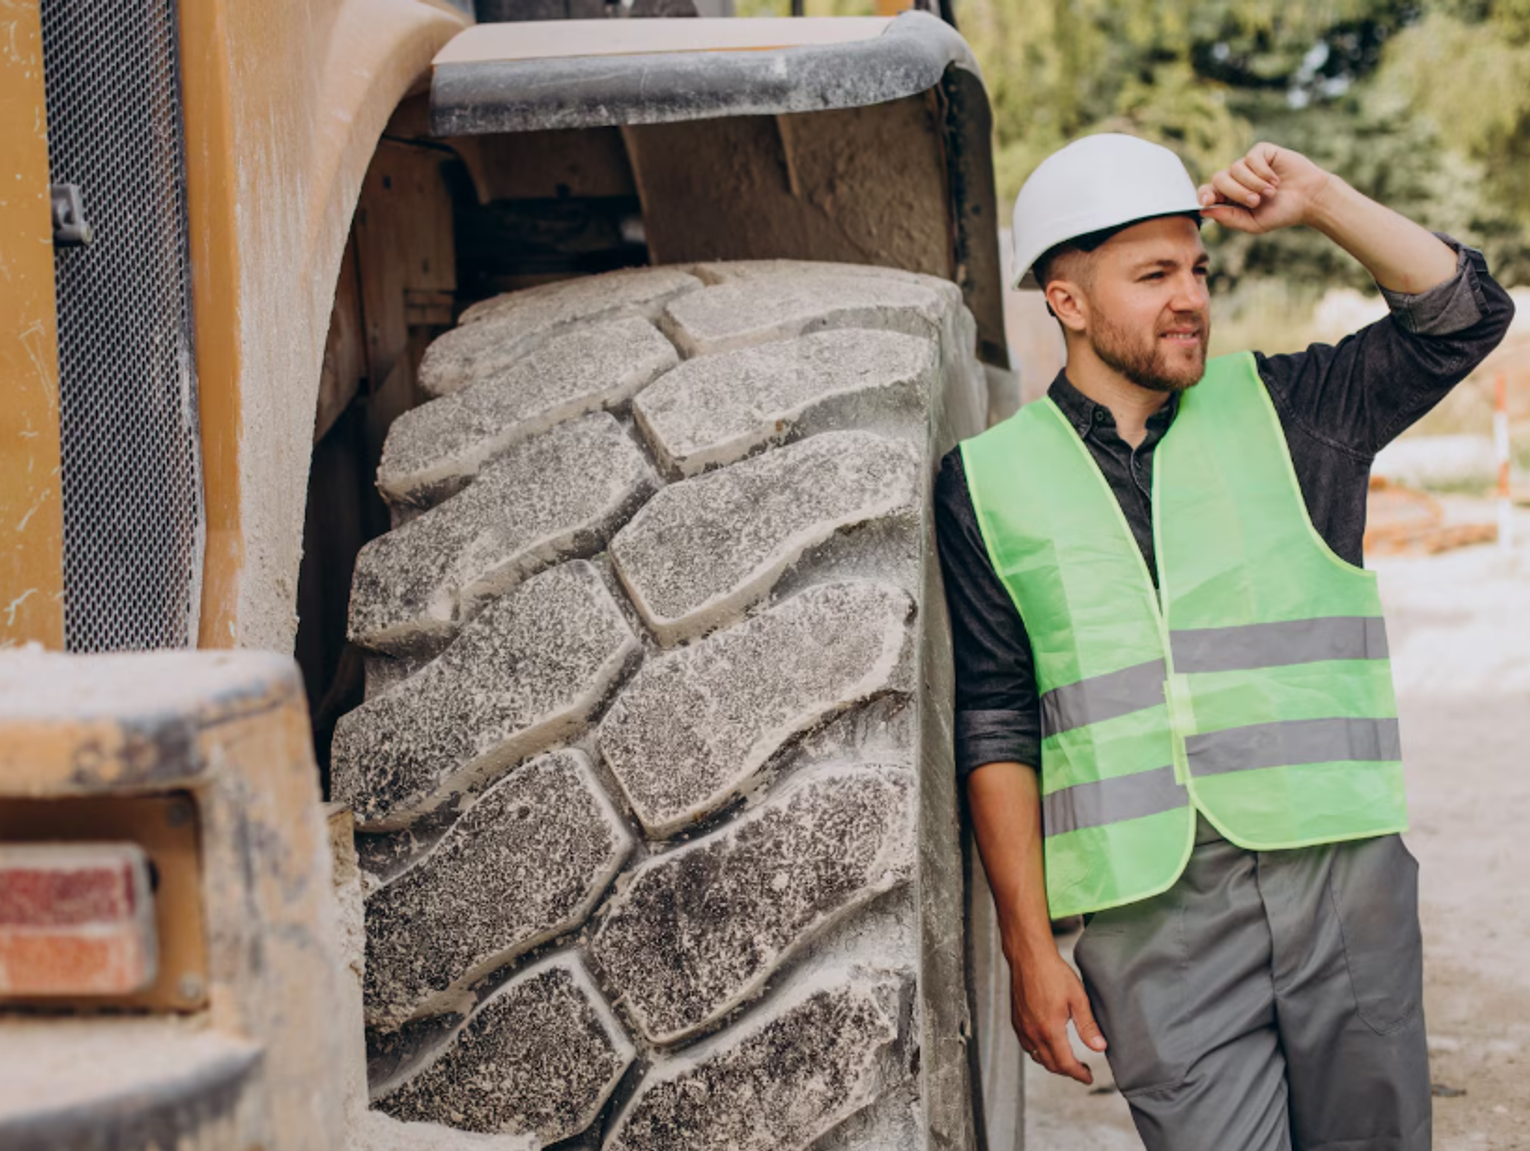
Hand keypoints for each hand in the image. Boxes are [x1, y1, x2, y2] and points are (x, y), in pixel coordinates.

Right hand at [1009, 947, 1106, 1084]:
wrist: (1029, 956)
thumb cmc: (1053, 972)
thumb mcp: (1078, 998)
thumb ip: (1088, 1026)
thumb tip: (1099, 1047)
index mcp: (1049, 1029)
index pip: (1065, 1064)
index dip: (1078, 1074)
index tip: (1088, 1077)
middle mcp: (1033, 1032)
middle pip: (1050, 1064)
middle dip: (1067, 1071)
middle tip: (1081, 1069)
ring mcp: (1022, 1027)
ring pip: (1037, 1057)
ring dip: (1053, 1063)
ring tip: (1066, 1059)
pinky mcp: (1016, 1020)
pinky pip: (1027, 1046)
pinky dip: (1038, 1052)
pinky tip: (1047, 1044)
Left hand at [1198, 142, 1334, 234]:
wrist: (1309, 199)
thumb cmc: (1281, 213)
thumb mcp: (1253, 223)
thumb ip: (1229, 218)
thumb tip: (1204, 211)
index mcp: (1229, 197)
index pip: (1207, 191)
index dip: (1204, 194)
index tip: (1208, 200)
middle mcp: (1236, 179)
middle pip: (1219, 178)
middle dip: (1236, 192)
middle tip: (1255, 202)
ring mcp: (1248, 164)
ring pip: (1235, 168)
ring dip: (1253, 184)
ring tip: (1270, 192)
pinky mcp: (1262, 152)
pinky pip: (1251, 157)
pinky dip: (1262, 171)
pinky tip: (1275, 180)